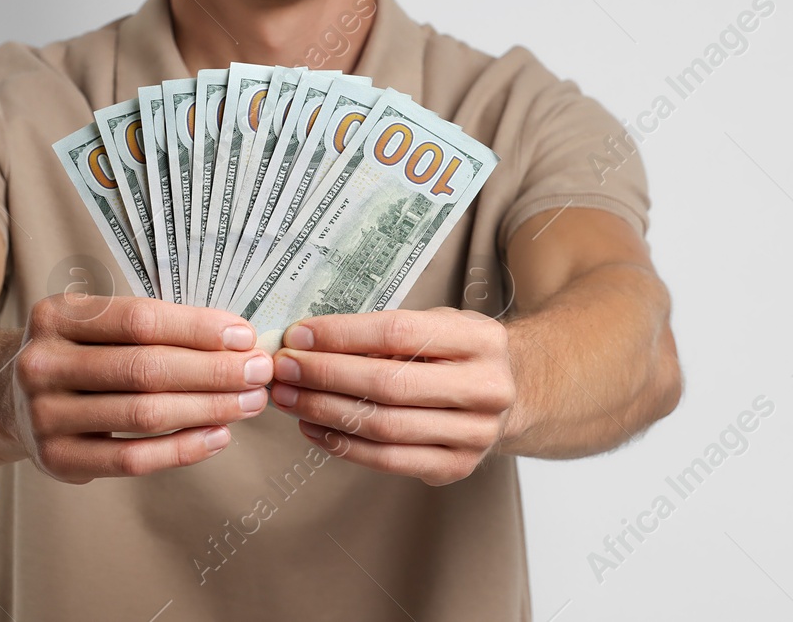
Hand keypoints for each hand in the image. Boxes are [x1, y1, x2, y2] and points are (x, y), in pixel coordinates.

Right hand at [10, 294, 272, 482]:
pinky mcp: (56, 459)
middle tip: (258, 373)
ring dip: (207, 409)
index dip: (197, 329)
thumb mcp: (98, 324)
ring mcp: (44, 415)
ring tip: (249, 403)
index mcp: (56, 315)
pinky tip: (217, 436)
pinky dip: (182, 449)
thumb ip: (154, 326)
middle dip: (212, 371)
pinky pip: (131, 460)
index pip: (139, 319)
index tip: (244, 336)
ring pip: (143, 414)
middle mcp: (43, 362)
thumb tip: (236, 340)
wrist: (15, 398)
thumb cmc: (81, 353)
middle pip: (144, 368)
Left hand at [267, 307, 515, 485]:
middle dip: (324, 375)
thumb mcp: (437, 325)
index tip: (298, 335)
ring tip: (287, 397)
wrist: (509, 394)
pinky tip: (312, 426)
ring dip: (324, 411)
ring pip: (383, 426)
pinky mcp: (456, 467)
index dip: (342, 335)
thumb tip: (309, 341)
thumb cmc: (457, 353)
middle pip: (388, 384)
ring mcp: (475, 434)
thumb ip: (386, 332)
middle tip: (283, 368)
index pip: (398, 333)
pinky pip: (387, 459)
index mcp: (481, 339)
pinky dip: (342, 444)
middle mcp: (486, 388)